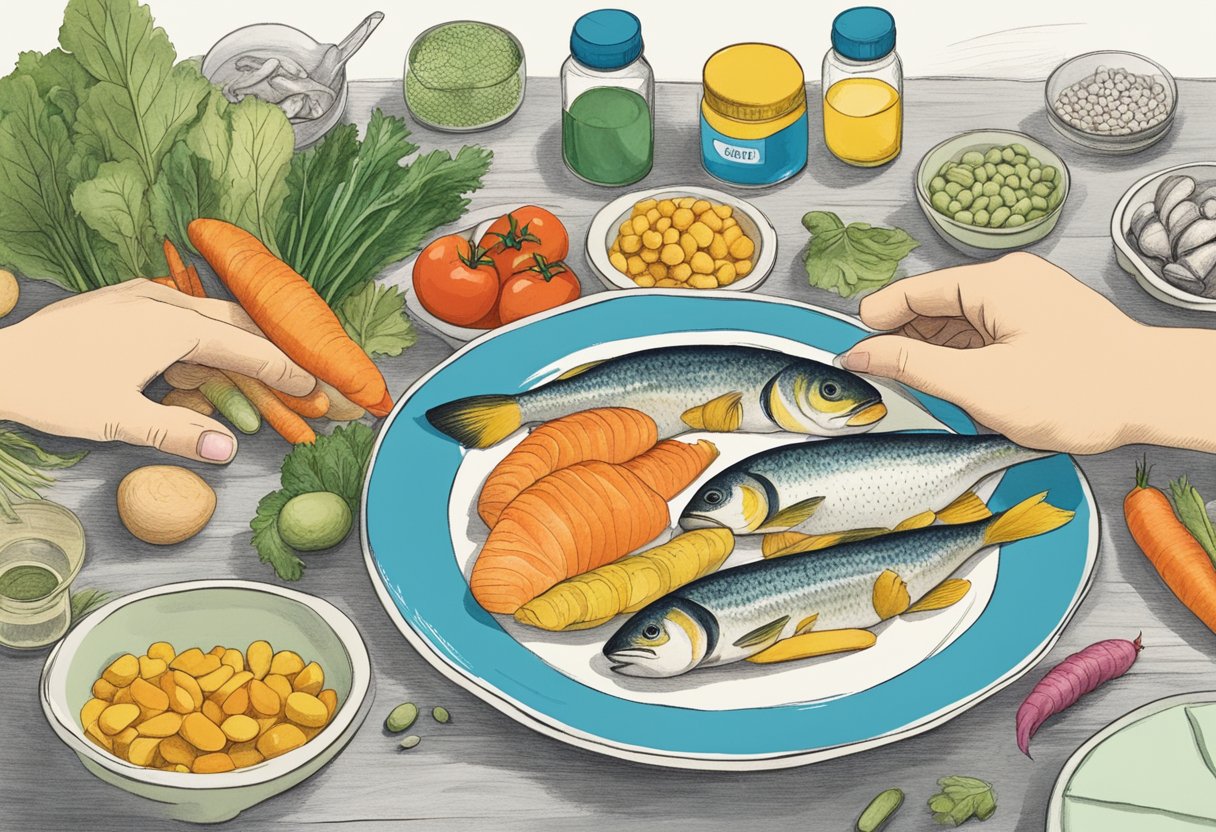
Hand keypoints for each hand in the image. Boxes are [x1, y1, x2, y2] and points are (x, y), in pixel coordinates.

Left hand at [0, 280, 314, 462]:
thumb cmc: (54, 390)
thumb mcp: (119, 419)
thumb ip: (179, 432)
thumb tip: (227, 451)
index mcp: (169, 326)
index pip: (244, 348)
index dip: (282, 370)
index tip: (312, 386)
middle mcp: (160, 301)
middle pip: (235, 321)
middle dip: (269, 349)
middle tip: (297, 376)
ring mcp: (139, 295)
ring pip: (209, 312)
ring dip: (238, 339)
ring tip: (259, 368)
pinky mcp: (122, 299)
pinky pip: (183, 310)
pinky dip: (207, 332)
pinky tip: (202, 354)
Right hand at [841, 253, 1215, 453]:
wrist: (1155, 396)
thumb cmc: (1082, 390)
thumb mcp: (981, 384)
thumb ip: (913, 365)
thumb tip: (861, 351)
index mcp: (993, 282)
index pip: (911, 293)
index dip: (874, 325)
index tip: (848, 356)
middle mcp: (1008, 281)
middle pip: (932, 308)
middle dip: (906, 347)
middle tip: (886, 388)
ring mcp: (1025, 300)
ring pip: (956, 325)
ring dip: (937, 358)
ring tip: (931, 396)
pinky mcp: (1037, 321)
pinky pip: (982, 335)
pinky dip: (964, 361)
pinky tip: (963, 391)